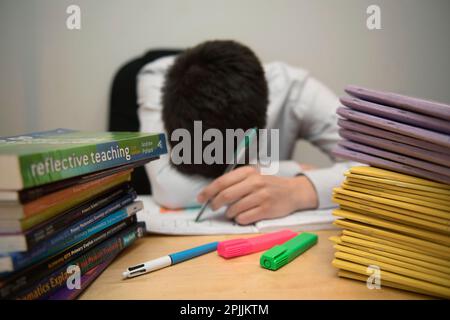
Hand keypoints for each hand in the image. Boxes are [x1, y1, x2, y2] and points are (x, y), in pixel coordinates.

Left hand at [197, 166, 317, 224]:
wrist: (293, 192)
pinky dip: (239, 219)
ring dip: (229, 213)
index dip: (208, 191)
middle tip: (213, 207)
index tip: (200, 198)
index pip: (222, 182)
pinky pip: (244, 218)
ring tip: (232, 212)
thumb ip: (235, 183)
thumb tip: (212, 194)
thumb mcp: (253, 177)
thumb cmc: (268, 185)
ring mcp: (261, 196)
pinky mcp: (266, 209)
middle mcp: (255, 182)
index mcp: (249, 172)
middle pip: (226, 195)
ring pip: (234, 208)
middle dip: (215, 204)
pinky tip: (242, 216)